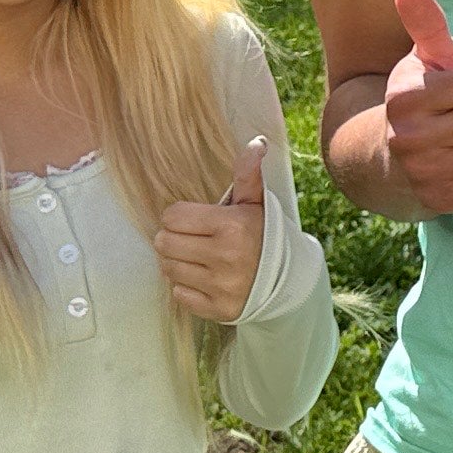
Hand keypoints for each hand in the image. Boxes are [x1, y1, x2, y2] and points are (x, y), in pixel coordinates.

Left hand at [154, 132, 274, 322]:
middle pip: (164, 243)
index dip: (180, 216)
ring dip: (178, 262)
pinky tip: (203, 278)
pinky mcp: (218, 309)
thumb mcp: (257, 203)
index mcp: (232, 226)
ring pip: (168, 269)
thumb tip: (256, 142)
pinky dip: (186, 287)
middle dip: (173, 239)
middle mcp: (225, 257)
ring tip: (197, 258)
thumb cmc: (265, 236)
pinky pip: (179, 294)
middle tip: (191, 239)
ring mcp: (221, 286)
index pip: (172, 217)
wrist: (289, 280)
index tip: (195, 220)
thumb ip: (248, 173)